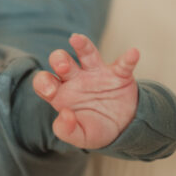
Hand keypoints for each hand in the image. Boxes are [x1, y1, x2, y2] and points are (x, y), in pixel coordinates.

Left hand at [32, 33, 139, 149]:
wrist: (123, 130)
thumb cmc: (95, 129)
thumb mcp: (80, 136)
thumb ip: (66, 130)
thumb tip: (64, 114)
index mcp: (61, 93)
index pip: (44, 81)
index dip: (43, 82)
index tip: (50, 91)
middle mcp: (76, 79)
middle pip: (62, 61)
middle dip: (59, 60)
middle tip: (63, 67)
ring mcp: (97, 74)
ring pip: (87, 54)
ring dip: (82, 46)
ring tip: (76, 39)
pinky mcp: (118, 75)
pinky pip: (123, 64)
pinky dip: (128, 59)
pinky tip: (133, 54)